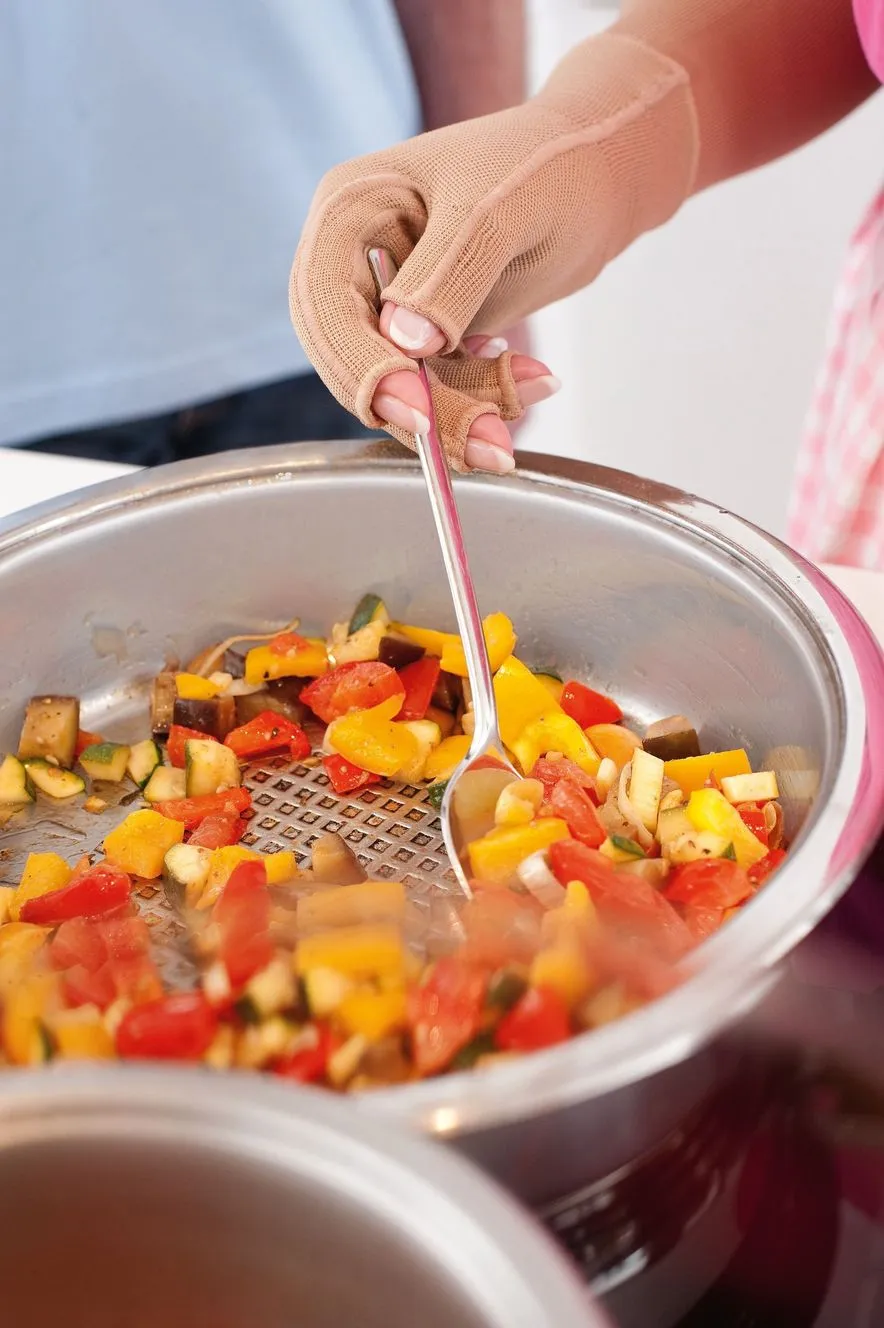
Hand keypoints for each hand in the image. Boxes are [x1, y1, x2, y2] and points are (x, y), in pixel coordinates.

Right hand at [290, 31, 695, 471]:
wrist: (600, 177)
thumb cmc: (547, 165)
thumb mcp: (496, 213)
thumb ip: (448, 278)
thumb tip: (404, 342)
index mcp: (349, 209)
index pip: (325, 306)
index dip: (363, 366)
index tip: (417, 411)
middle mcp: (356, 258)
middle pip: (356, 359)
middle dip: (423, 407)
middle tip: (486, 443)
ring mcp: (391, 301)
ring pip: (400, 387)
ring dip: (464, 411)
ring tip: (530, 393)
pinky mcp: (428, 335)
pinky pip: (438, 389)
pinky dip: (483, 398)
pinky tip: (531, 378)